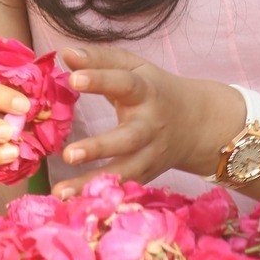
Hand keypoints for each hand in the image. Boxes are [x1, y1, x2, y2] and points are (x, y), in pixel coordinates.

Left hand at [53, 44, 238, 194]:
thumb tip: (65, 54)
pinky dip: (100, 198)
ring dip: (93, 183)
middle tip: (68, 154)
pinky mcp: (146, 175)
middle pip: (127, 138)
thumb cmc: (155, 89)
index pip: (123, 84)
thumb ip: (100, 60)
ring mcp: (150, 155)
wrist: (198, 123)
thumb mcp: (135, 67)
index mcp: (146, 91)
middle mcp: (150, 126)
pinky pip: (122, 188)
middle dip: (100, 147)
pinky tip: (73, 205)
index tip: (72, 79)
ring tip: (61, 192)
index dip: (100, 80)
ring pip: (124, 172)